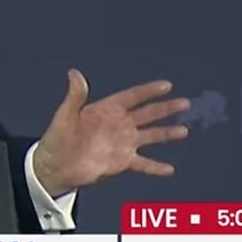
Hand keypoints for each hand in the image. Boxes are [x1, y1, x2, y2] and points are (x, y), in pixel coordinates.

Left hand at [33, 68, 189, 196]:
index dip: (148, 91)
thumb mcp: (65, 115)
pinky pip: (143, 164)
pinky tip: (170, 169)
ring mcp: (122, 143)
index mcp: (106, 110)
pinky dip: (156, 167)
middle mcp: (118, 125)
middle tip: (185, 103)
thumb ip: (75, 96)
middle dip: (165, 108)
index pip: (131, 97)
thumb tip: (74, 72)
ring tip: (184, 131)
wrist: (55, 165)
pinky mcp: (122, 162)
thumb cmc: (58, 138)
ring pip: (150, 136)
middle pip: (147, 114)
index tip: (167, 85)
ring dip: (166, 133)